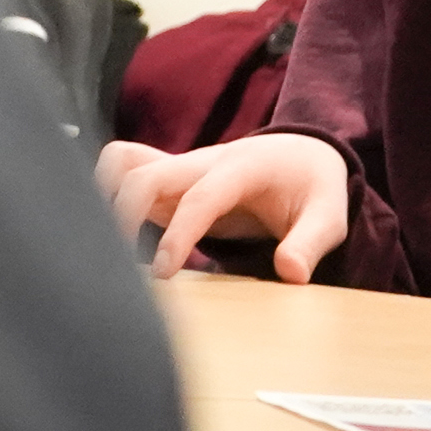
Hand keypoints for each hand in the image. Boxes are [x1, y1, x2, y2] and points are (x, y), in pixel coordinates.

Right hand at [95, 133, 349, 283]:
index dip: (179, 235)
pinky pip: (121, 168)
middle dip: (123, 215)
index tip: (161, 274)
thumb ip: (310, 243)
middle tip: (123, 270)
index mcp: (244, 167)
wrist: (303, 155)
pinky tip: (106, 235)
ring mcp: (181, 167)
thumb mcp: (328, 215)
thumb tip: (290, 273)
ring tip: (105, 255)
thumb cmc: (312, 188)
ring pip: (123, 165)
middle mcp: (204, 161)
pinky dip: (102, 190)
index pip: (201, 197)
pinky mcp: (167, 178)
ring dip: (104, 201)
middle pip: (145, 173)